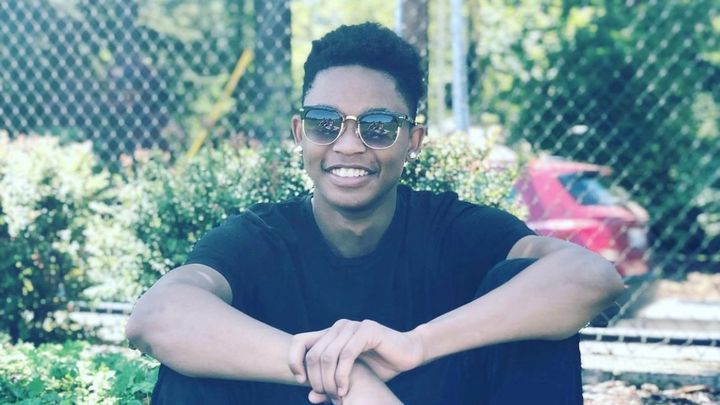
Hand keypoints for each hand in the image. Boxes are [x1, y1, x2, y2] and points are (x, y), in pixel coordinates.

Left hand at [288, 319, 424, 399]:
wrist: (408, 354)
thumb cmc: (379, 367)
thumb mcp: (350, 379)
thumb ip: (330, 386)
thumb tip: (310, 397)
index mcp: (330, 333)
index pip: (299, 341)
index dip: (295, 361)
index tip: (302, 381)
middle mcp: (338, 327)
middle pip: (313, 354)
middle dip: (316, 380)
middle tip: (326, 395)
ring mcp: (352, 326)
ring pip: (327, 356)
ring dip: (328, 381)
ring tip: (337, 395)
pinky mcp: (367, 330)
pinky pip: (346, 355)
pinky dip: (342, 376)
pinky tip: (345, 390)